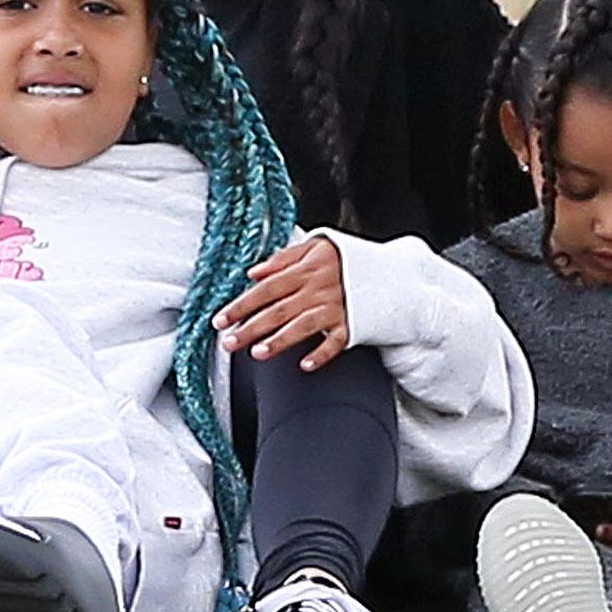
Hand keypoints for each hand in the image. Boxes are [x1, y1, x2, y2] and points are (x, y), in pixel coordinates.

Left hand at [214, 235, 352, 369]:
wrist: (392, 271)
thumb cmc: (348, 260)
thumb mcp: (315, 247)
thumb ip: (283, 259)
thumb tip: (253, 272)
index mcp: (306, 270)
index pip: (266, 289)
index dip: (241, 304)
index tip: (220, 319)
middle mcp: (318, 290)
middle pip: (278, 310)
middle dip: (251, 327)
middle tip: (228, 342)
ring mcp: (337, 308)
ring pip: (303, 326)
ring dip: (279, 341)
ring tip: (257, 353)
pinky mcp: (355, 325)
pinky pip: (337, 342)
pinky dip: (322, 353)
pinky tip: (305, 365)